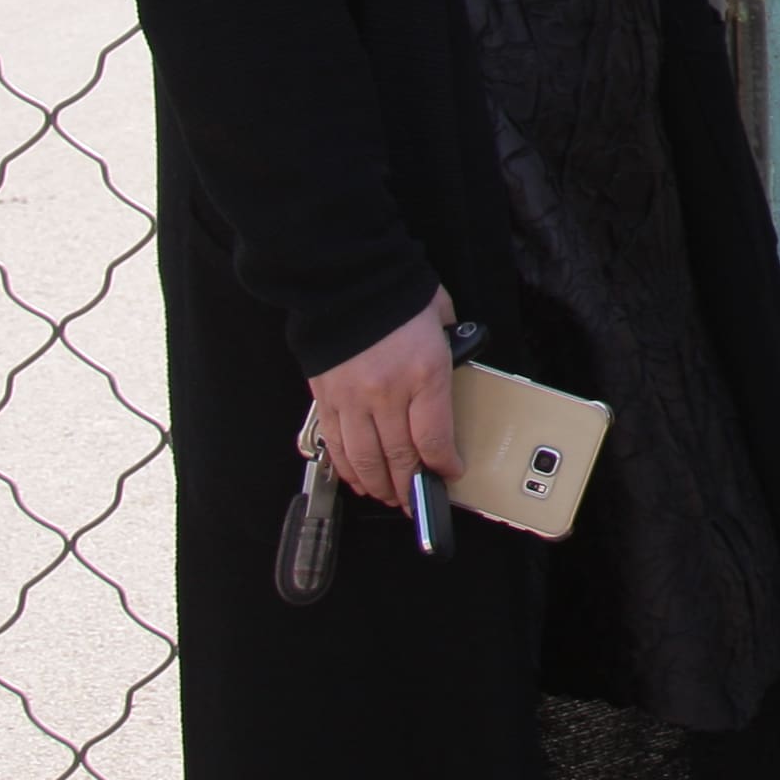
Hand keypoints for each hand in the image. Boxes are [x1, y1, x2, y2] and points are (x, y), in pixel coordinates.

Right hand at [309, 291, 462, 511]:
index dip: (443, 465)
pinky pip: (337, 444)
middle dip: (411, 486)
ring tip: (389, 496)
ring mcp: (353, 398)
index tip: (449, 474)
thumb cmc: (398, 293)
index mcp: (424, 374)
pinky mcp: (327, 398)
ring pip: (366, 458)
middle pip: (400, 457)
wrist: (346, 278)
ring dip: (379, 484)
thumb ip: (450, 351)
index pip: (435, 439)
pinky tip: (357, 478)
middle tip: (417, 500)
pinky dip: (347, 468)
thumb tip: (452, 375)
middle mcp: (388, 393)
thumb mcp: (441, 319)